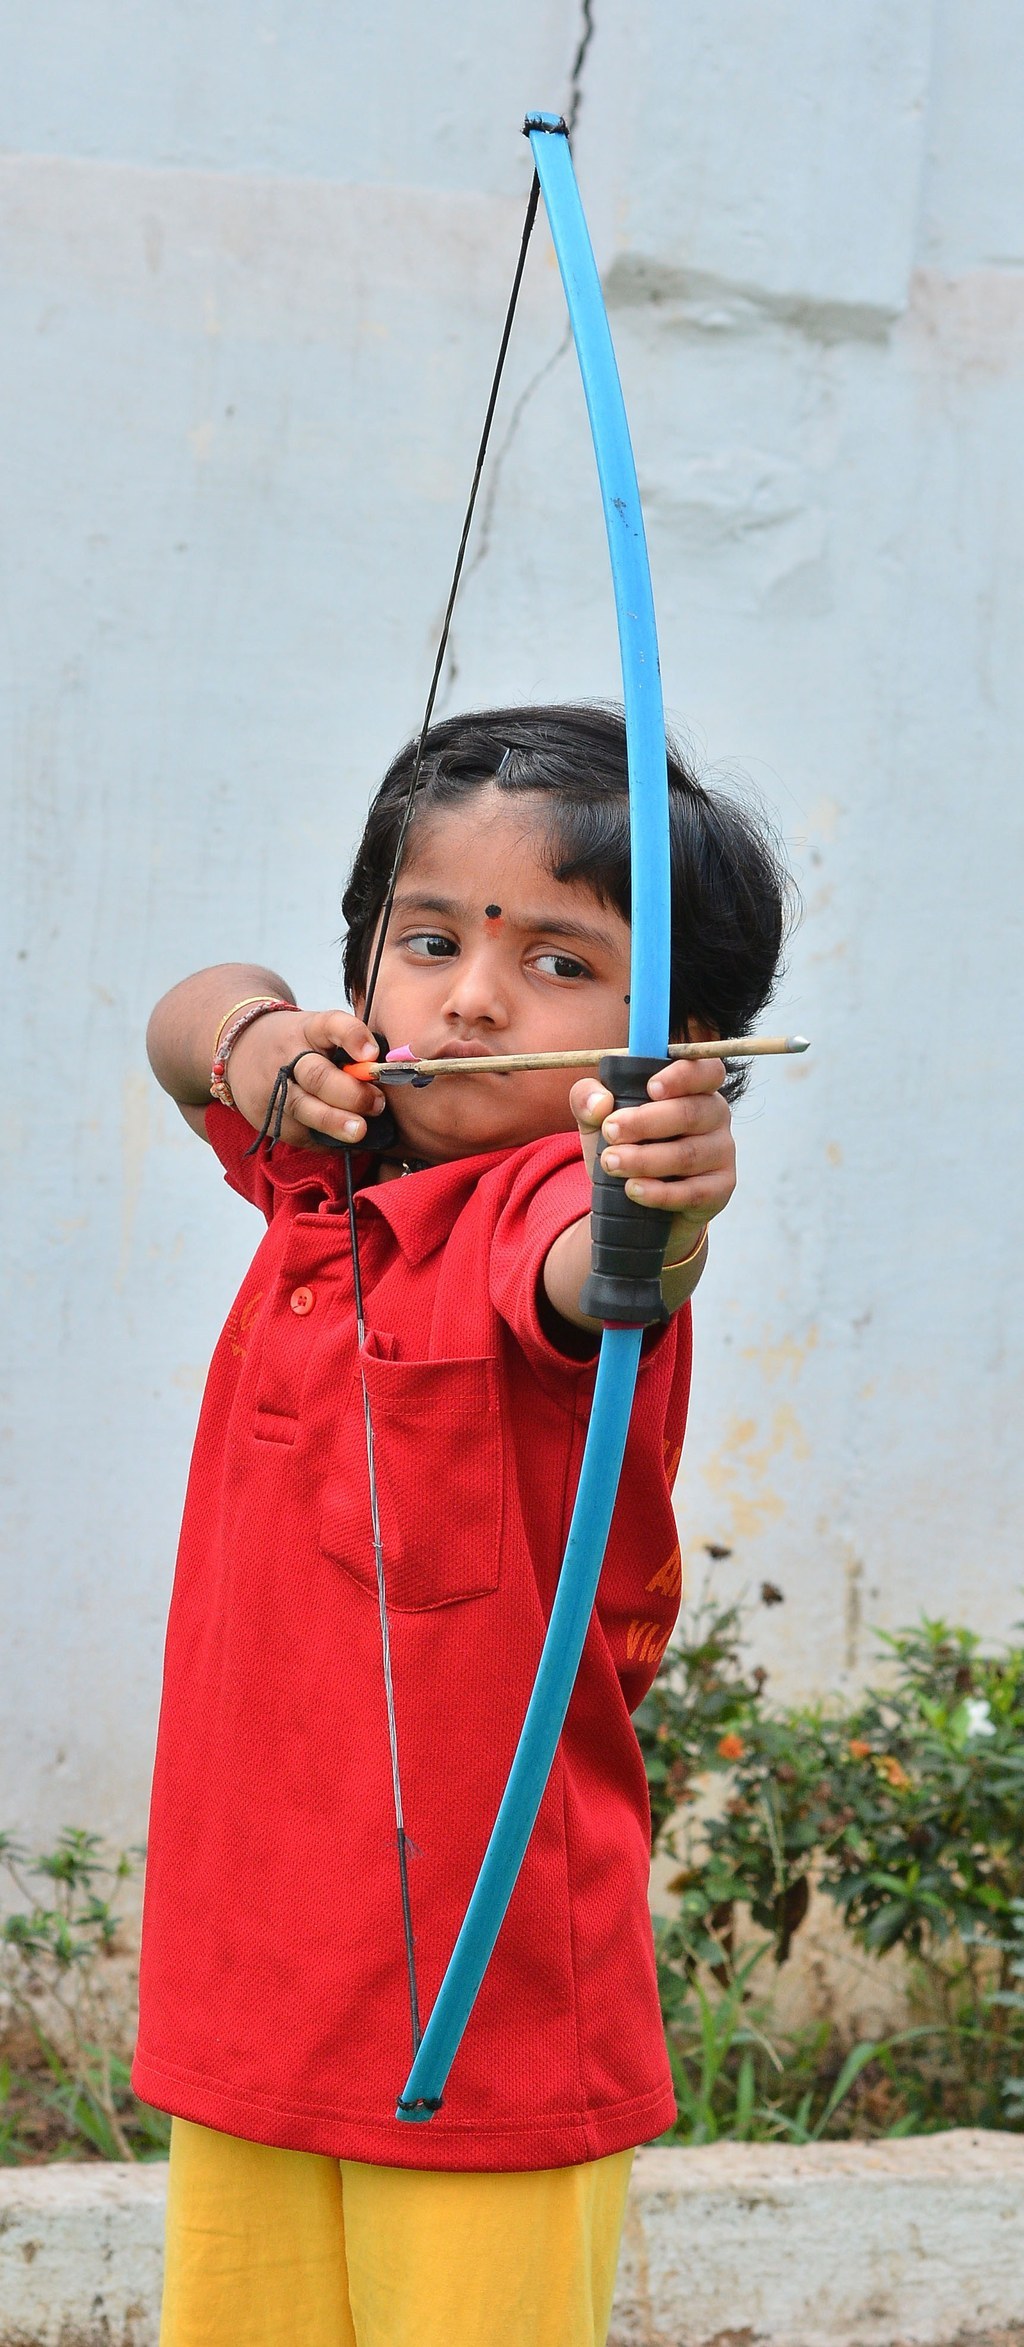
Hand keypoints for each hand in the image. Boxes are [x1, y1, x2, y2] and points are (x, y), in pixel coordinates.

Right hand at [228, 1009, 385, 1146]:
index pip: (331, 1025)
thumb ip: (348, 1048)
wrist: (238, 1047)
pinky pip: (299, 1133)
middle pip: (317, 1076)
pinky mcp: (267, 1116)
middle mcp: (288, 1056)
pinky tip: (347, 1144)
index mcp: (308, 1029)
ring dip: (334, 1121)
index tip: (372, 1054)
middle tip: (377, 1104)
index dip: (353, 1037)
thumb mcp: (317, 1030)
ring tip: (360, 1132)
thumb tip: (388, 1076)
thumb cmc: (296, 1042)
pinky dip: (325, 1140)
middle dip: (350, 1094)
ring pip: (303, 1108)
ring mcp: (273, 1088)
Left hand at [569, 1054, 735, 1261]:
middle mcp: (715, 1115)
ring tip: (610, 1162)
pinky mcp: (719, 1189)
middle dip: (645, 1122)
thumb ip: (587, 1098)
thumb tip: (600, 1103)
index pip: (706, 1070)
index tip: (650, 1088)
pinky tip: (633, 1189)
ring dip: (644, 1159)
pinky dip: (660, 1192)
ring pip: (687, 1154)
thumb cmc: (625, 1145)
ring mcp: (721, 1153)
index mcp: (694, 1087)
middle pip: (690, 1113)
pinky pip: (693, 1192)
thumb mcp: (597, 1119)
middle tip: (609, 1130)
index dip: (682, 1076)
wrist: (638, 1203)